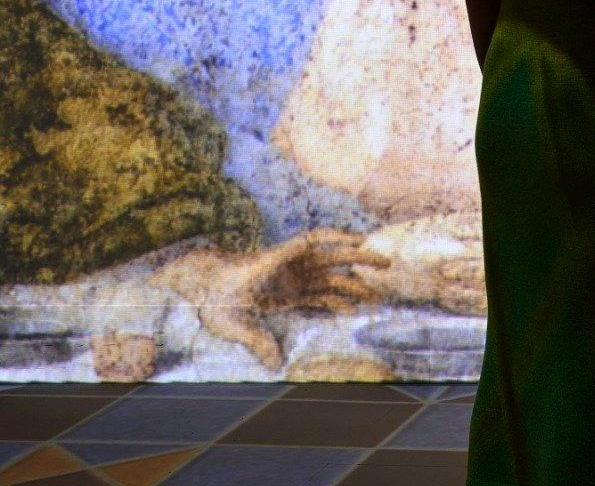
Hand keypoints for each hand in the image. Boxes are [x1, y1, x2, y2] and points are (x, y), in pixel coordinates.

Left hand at [156, 230, 389, 369]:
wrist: (202, 286)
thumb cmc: (213, 295)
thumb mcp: (231, 321)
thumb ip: (255, 339)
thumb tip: (276, 364)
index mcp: (277, 262)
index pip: (310, 241)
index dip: (336, 237)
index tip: (359, 239)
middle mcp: (290, 267)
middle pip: (332, 256)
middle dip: (359, 258)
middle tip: (386, 263)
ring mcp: (292, 279)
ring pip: (330, 277)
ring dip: (352, 284)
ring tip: (377, 295)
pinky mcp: (290, 292)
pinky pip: (319, 294)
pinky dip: (336, 300)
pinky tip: (352, 310)